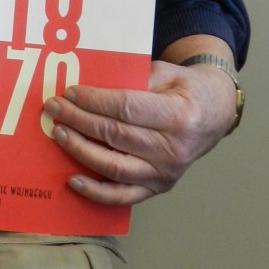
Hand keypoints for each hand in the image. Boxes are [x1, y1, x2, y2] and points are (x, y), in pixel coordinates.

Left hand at [43, 55, 237, 204]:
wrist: (213, 114)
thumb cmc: (185, 89)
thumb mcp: (165, 72)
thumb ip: (132, 78)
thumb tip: (88, 83)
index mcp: (178, 116)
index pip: (126, 108)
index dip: (94, 101)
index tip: (69, 92)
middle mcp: (173, 150)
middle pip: (116, 135)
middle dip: (79, 120)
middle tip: (54, 107)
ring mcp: (166, 174)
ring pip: (115, 167)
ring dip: (80, 150)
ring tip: (58, 133)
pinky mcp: (158, 188)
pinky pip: (124, 195)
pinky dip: (96, 191)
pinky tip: (73, 179)